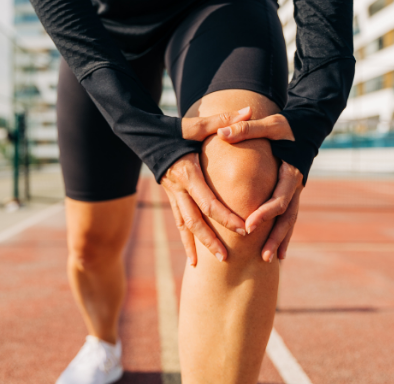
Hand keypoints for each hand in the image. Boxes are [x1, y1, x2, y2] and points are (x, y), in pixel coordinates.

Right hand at [161, 107, 253, 265]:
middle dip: (211, 240)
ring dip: (198, 246)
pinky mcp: (171, 198)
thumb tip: (250, 109)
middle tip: (227, 258)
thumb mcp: (197, 124)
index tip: (243, 228)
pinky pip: (179, 224)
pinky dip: (186, 241)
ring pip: (184, 227)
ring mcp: (172, 196)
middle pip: (195, 221)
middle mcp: (178, 189)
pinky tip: (193, 259)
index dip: (226, 216)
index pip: (209, 201)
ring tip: (209, 265)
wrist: (143, 135)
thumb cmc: (173, 129)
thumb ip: (225, 120)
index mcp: (188, 173)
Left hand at [217, 114, 302, 261]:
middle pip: (287, 217)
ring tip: (270, 260)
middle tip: (263, 255)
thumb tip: (221, 133)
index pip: (278, 199)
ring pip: (289, 221)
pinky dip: (283, 234)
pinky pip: (288, 218)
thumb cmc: (286, 126)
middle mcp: (295, 186)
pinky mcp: (291, 194)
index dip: (264, 214)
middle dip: (275, 237)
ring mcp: (295, 192)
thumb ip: (245, 129)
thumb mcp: (269, 125)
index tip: (248, 226)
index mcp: (290, 173)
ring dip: (280, 240)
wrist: (308, 128)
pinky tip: (277, 251)